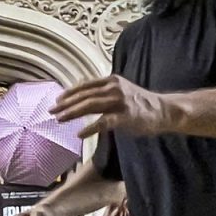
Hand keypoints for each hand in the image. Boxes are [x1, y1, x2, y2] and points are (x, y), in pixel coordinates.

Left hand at [53, 75, 172, 138]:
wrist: (163, 110)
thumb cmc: (139, 103)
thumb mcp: (119, 90)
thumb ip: (101, 91)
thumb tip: (80, 93)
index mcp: (111, 81)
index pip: (85, 86)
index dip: (69, 93)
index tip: (56, 101)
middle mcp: (114, 88)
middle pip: (84, 95)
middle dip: (66, 104)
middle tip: (51, 111)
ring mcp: (120, 102)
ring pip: (90, 105)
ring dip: (72, 113)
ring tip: (59, 119)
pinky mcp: (125, 116)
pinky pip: (104, 122)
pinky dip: (90, 128)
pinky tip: (80, 134)